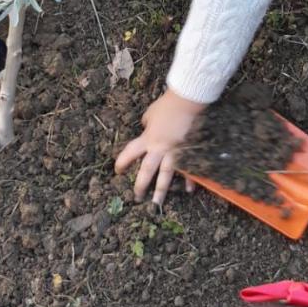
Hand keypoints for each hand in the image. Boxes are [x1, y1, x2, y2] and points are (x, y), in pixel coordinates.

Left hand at [115, 88, 205, 203]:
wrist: (186, 102)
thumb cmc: (166, 106)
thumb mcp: (149, 115)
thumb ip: (146, 126)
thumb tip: (146, 130)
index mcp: (148, 138)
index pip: (130, 153)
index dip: (122, 163)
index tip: (118, 171)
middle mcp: (159, 148)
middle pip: (147, 170)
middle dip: (140, 185)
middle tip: (136, 198)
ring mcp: (174, 151)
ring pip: (166, 174)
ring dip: (161, 190)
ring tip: (157, 204)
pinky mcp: (187, 151)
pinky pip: (188, 168)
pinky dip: (190, 179)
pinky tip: (189, 190)